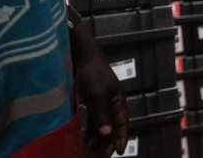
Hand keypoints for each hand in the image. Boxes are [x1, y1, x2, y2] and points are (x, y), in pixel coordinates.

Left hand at [71, 27, 127, 157]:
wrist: (80, 55)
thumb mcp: (97, 94)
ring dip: (98, 137)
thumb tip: (107, 133)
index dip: (121, 137)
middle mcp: (111, 102)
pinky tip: (85, 138)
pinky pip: (92, 118)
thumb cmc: (91, 73)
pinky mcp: (90, 99)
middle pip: (113, 125)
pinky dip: (90, 129)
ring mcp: (101, 101)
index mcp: (118, 100)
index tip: (118, 152)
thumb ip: (101, 114)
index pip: (122, 122)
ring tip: (91, 150)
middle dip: (108, 141)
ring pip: (102, 123)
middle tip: (102, 156)